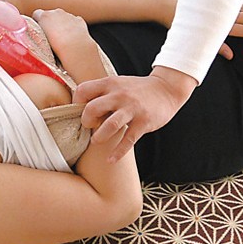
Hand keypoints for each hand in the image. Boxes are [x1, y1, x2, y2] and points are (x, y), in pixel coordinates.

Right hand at [31, 8, 91, 49]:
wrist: (74, 49)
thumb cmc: (55, 48)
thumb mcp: (40, 41)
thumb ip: (38, 34)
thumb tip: (37, 36)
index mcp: (45, 16)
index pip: (37, 14)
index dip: (37, 22)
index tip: (39, 30)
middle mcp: (57, 12)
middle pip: (51, 14)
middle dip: (50, 22)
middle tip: (51, 36)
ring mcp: (69, 15)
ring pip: (63, 18)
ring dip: (62, 25)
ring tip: (63, 39)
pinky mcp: (79, 20)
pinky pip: (74, 22)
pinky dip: (73, 27)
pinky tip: (73, 37)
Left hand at [73, 66, 196, 161]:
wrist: (167, 90)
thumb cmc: (137, 90)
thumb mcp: (118, 84)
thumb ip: (101, 93)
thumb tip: (79, 106)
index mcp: (110, 84)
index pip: (83, 90)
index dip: (76, 102)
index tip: (78, 111)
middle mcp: (119, 95)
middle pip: (92, 108)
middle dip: (86, 121)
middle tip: (89, 126)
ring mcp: (132, 109)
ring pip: (109, 125)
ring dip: (99, 137)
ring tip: (97, 141)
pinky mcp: (144, 122)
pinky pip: (128, 140)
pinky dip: (118, 152)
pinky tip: (111, 160)